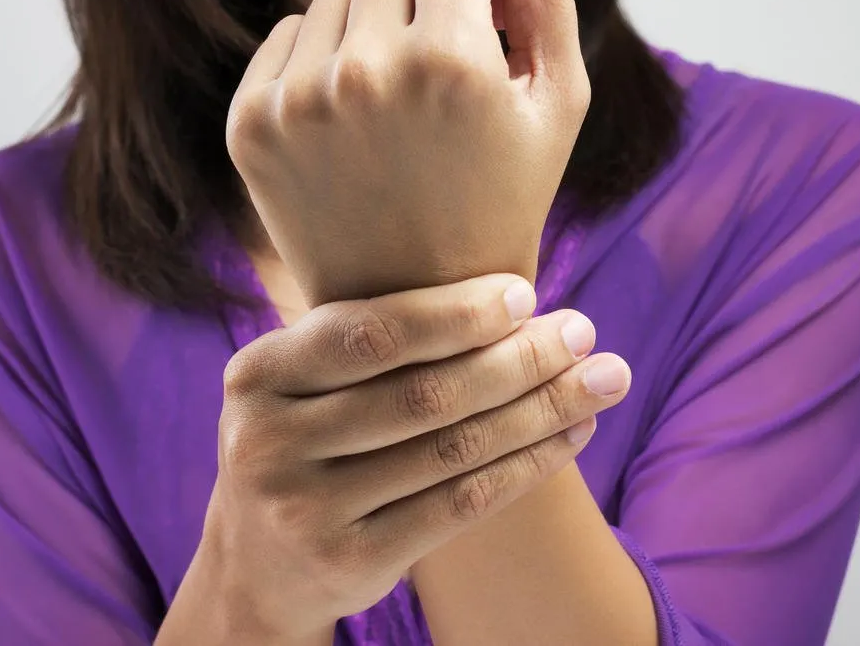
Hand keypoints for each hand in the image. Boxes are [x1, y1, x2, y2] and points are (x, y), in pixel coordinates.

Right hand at [199, 273, 629, 636]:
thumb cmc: (303, 441)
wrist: (257, 566)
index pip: (369, 334)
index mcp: (257, 375)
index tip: (525, 295)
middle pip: (423, 394)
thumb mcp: (300, 383)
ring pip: (452, 450)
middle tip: (584, 333)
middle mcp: (268, 443)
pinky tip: (571, 435)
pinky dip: (526, 465)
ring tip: (602, 380)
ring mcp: (306, 510)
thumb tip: (509, 293)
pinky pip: (460, 504)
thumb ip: (370, 339)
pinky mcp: (350, 561)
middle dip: (517, 359)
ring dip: (540, 410)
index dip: (454, 314)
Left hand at [226, 0, 589, 305]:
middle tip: (439, 66)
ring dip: (369, 22)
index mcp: (452, 63)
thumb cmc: (504, 196)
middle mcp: (365, 73)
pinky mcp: (249, 123)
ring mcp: (297, 100)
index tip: (481, 16)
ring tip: (396, 98)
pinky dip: (319, 58)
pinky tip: (350, 118)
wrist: (416, 306)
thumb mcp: (558, 99)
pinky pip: (286, 34)